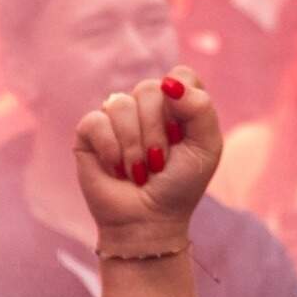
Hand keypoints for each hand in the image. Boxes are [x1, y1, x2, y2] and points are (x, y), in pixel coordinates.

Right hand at [73, 70, 221, 247]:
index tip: (182, 136)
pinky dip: (111, 150)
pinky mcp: (90, 131)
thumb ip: (200, 108)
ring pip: (121, 104)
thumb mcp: (206, 148)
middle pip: (149, 89)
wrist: (147, 221)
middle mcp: (146, 105)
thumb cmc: (179, 186)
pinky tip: (116, 169)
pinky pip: (96, 121)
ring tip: (138, 171)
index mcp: (176, 104)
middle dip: (157, 132)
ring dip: (134, 147)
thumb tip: (168, 82)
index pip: (180, 75)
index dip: (182, 104)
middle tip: (159, 162)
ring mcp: (116, 117)